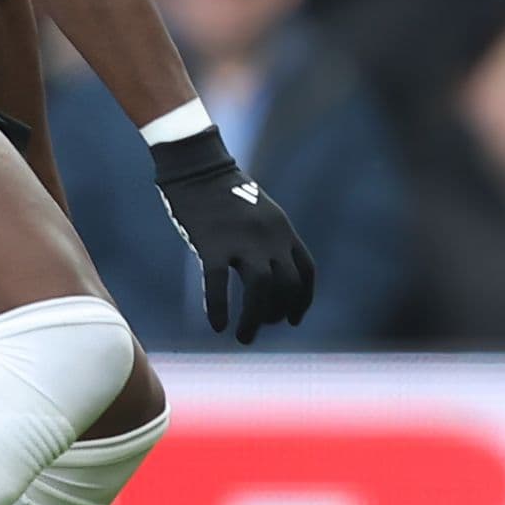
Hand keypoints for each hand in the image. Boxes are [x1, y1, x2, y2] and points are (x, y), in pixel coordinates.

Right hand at [150, 128, 316, 343]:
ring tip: (245, 337)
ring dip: (255, 320)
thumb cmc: (225, 192)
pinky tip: (218, 325)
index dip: (303, 300)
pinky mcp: (211, 245)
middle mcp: (269, 238)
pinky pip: (218, 285)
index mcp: (283, 230)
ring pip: (260, 291)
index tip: (294, 318)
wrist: (198, 167)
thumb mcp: (260, 213)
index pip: (306, 272)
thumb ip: (269, 239)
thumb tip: (269, 271)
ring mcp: (241, 241)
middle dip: (279, 312)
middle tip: (264, 325)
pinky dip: (220, 308)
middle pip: (286, 286)